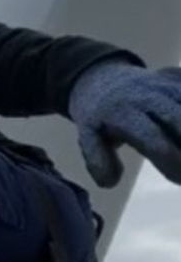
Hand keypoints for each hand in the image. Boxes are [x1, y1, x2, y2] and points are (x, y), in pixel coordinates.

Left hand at [68, 62, 180, 187]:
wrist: (101, 79)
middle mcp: (147, 97)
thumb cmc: (98, 117)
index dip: (168, 159)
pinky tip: (180, 134)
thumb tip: (110, 183)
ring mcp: (165, 86)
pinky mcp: (176, 80)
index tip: (178, 179)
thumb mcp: (88, 138)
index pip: (151, 137)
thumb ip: (98, 160)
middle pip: (178, 117)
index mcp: (123, 114)